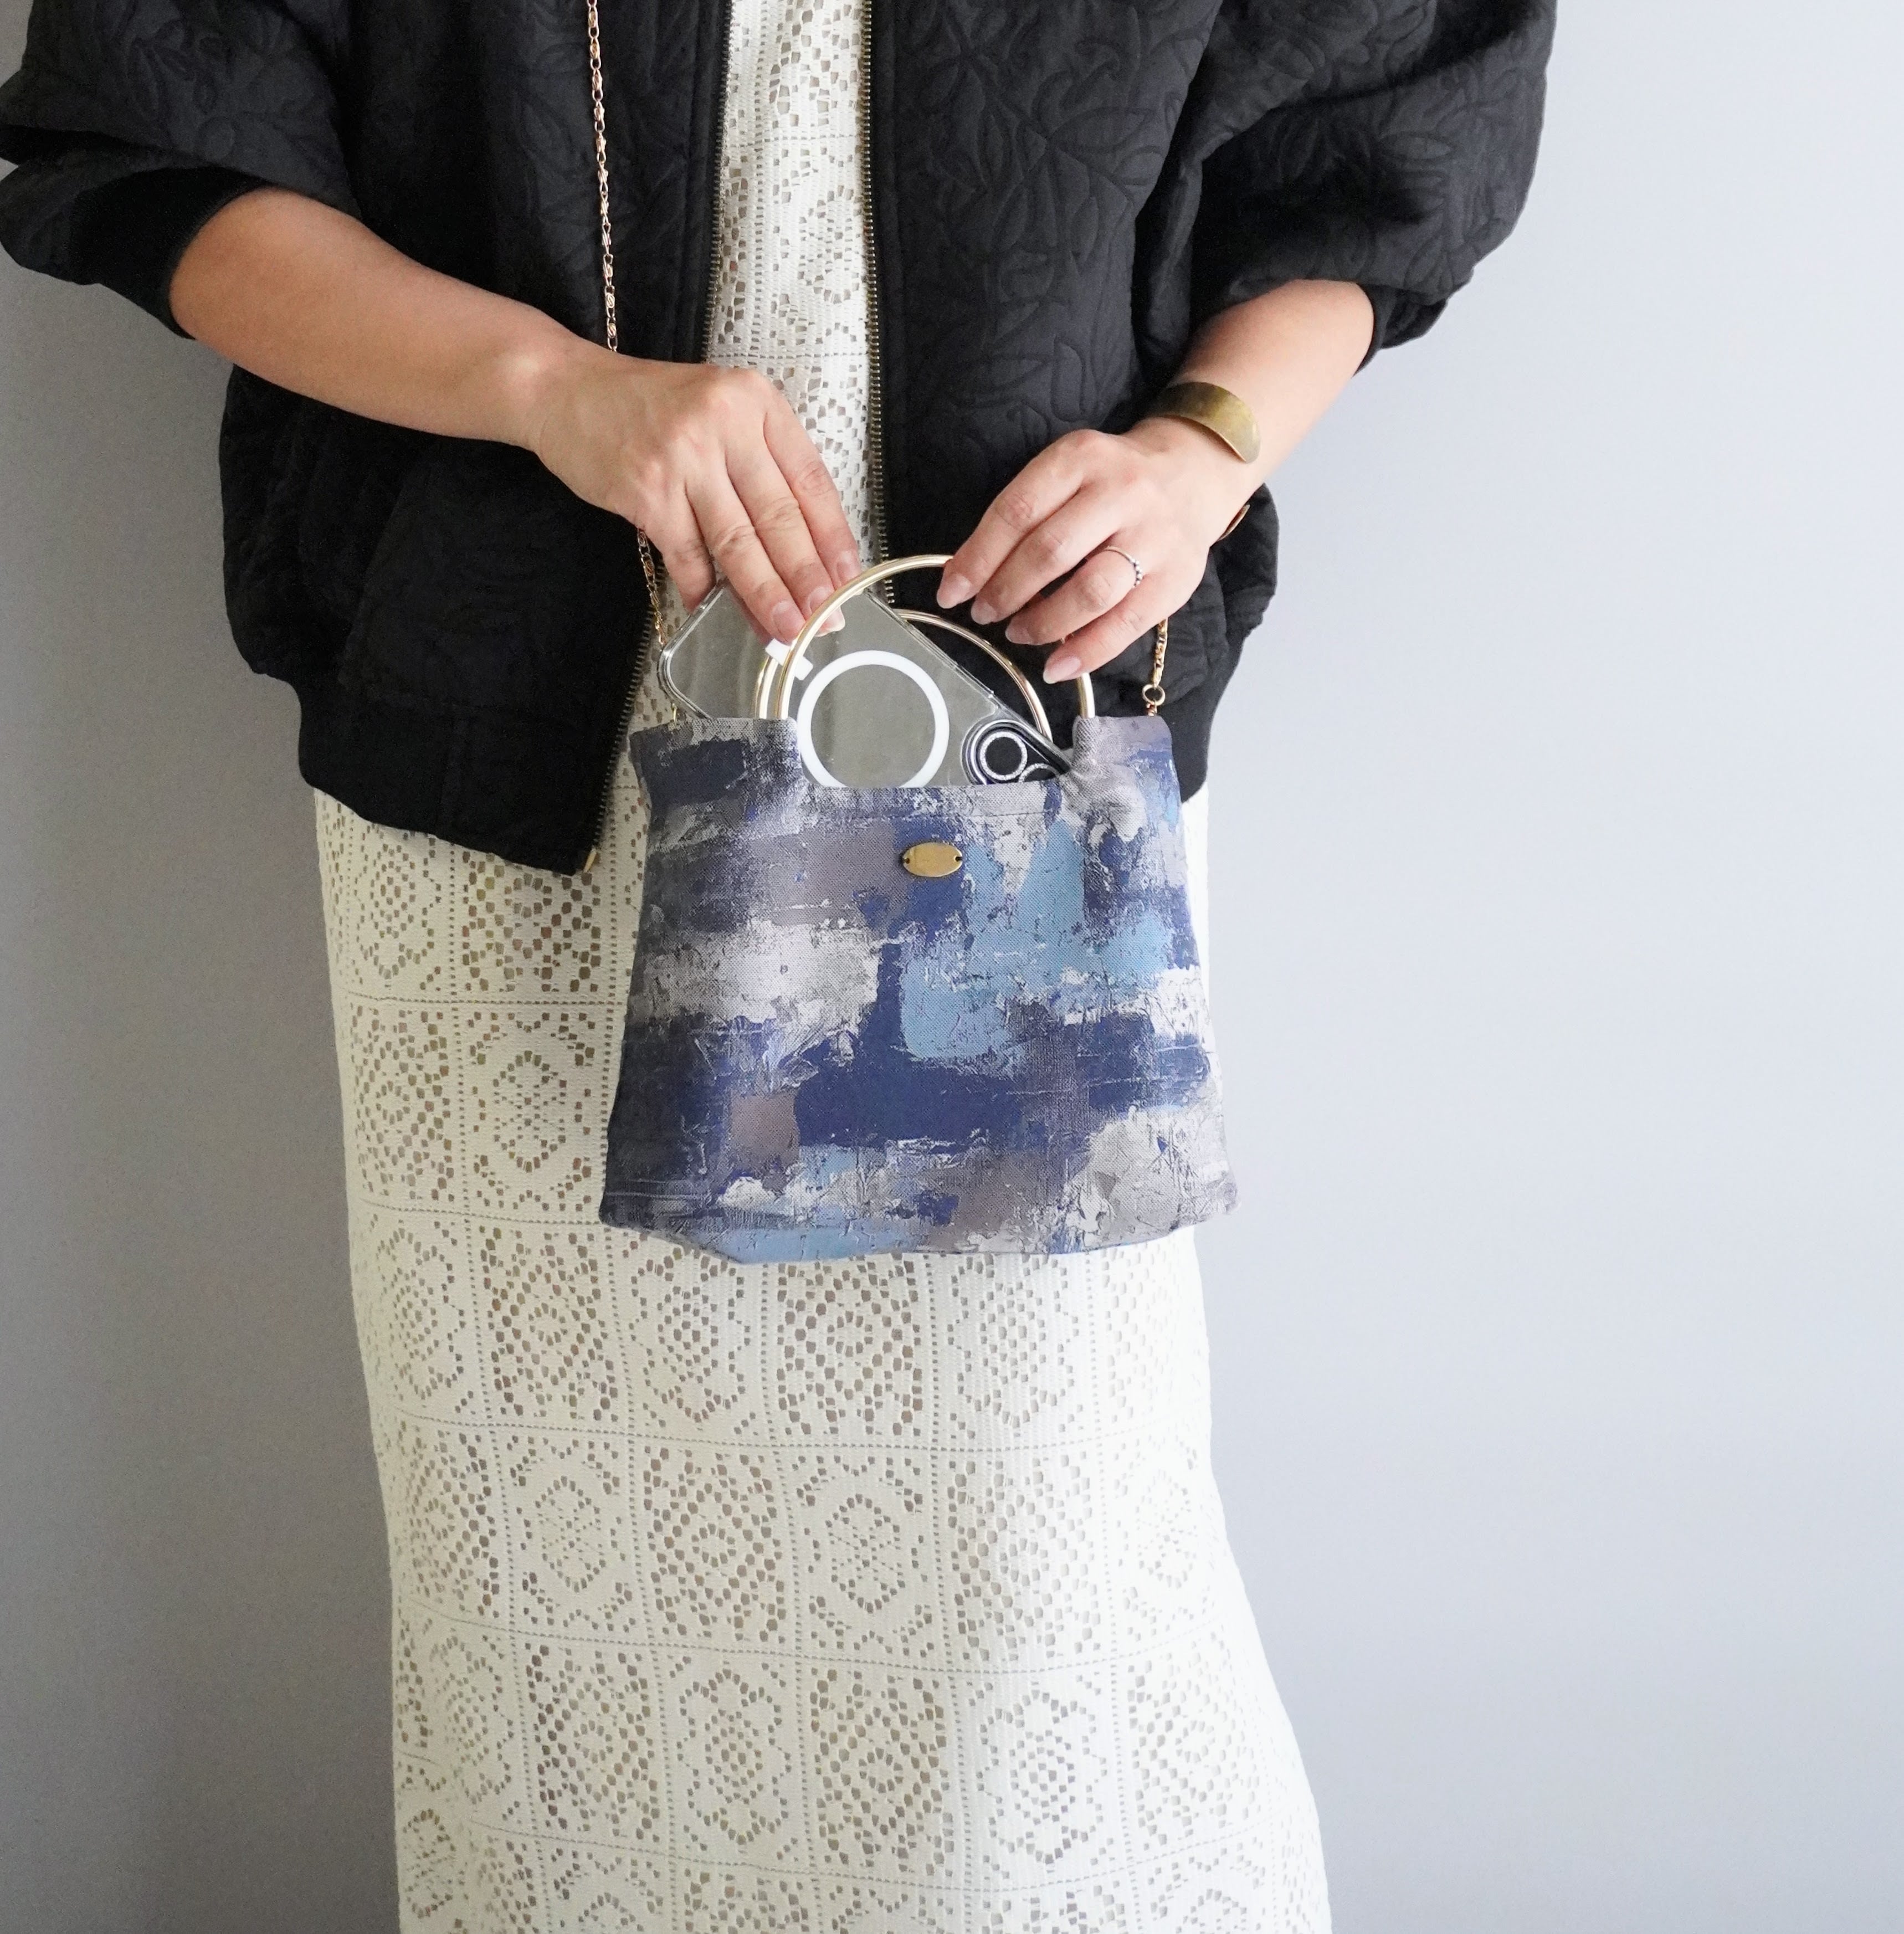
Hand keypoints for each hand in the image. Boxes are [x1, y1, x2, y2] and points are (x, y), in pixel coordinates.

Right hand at [526, 345, 861, 638]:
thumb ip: (761, 465)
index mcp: (755, 402)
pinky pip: (686, 554)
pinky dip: (702, 588)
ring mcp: (683, 457)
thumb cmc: (651, 407)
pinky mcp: (647, 490)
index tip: (848, 578)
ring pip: (738, 542)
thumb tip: (800, 549)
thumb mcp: (720, 412)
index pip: (810, 479)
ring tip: (784, 631)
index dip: (833, 536)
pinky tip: (715, 611)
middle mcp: (724, 424)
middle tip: (824, 620)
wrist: (567, 390)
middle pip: (778, 516)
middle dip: (805, 578)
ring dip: (763, 595)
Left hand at [935, 419, 1250, 679]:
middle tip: (985, 614)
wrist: (1192, 474)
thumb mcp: (1066, 474)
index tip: (952, 591)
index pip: (1017, 512)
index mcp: (1080, 459)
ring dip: (1043, 623)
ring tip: (1019, 633)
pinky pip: (1125, 625)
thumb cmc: (1111, 483)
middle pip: (1050, 552)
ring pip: (1089, 591)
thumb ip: (1023, 516)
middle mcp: (1121, 493)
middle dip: (1006, 592)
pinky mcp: (1176, 579)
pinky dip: (1086, 653)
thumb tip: (966, 576)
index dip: (978, 557)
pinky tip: (1057, 666)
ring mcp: (1153, 537)